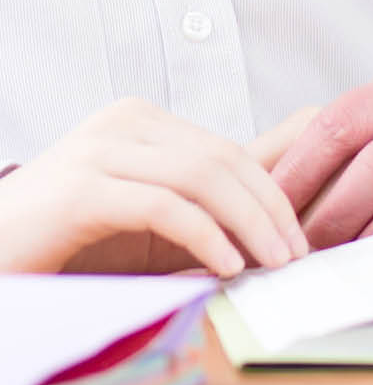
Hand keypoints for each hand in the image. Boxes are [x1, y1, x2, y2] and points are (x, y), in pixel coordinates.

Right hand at [0, 99, 309, 275]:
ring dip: (248, 222)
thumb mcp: (139, 214)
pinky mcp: (82, 190)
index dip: (269, 188)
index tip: (297, 232)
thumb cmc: (63, 243)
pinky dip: (205, 236)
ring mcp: (101, 150)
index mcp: (138, 120)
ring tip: (273, 261)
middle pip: (220, 157)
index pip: (223, 147)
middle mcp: (123, 122)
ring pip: (201, 176)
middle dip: (268, 205)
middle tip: (295, 251)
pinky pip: (164, 206)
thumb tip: (268, 221)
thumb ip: (192, 205)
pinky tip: (227, 264)